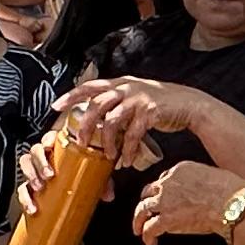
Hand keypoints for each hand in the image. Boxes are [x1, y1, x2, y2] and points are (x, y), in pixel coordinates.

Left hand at [63, 76, 200, 168]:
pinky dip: (128, 150)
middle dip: (85, 126)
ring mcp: (138, 99)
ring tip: (107, 156)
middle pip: (97, 104)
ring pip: (112, 121)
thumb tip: (97, 121)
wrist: (188, 104)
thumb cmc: (159, 103)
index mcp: (119, 83)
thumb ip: (117, 104)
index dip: (71, 95)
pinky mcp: (150, 112)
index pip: (90, 86)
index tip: (56, 107)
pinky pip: (132, 134)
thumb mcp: (135, 97)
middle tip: (80, 143)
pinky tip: (126, 160)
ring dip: (106, 142)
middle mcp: (126, 87)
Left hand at [129, 159, 244, 244]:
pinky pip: (150, 229)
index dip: (162, 190)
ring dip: (139, 221)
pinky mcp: (166, 219)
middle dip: (146, 202)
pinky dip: (147, 237)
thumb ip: (200, 180)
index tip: (164, 198)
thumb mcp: (213, 175)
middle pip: (148, 192)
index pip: (163, 178)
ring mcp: (165, 201)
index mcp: (180, 170)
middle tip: (145, 212)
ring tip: (139, 229)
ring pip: (142, 210)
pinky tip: (150, 242)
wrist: (232, 204)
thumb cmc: (231, 191)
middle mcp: (168, 183)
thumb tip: (203, 190)